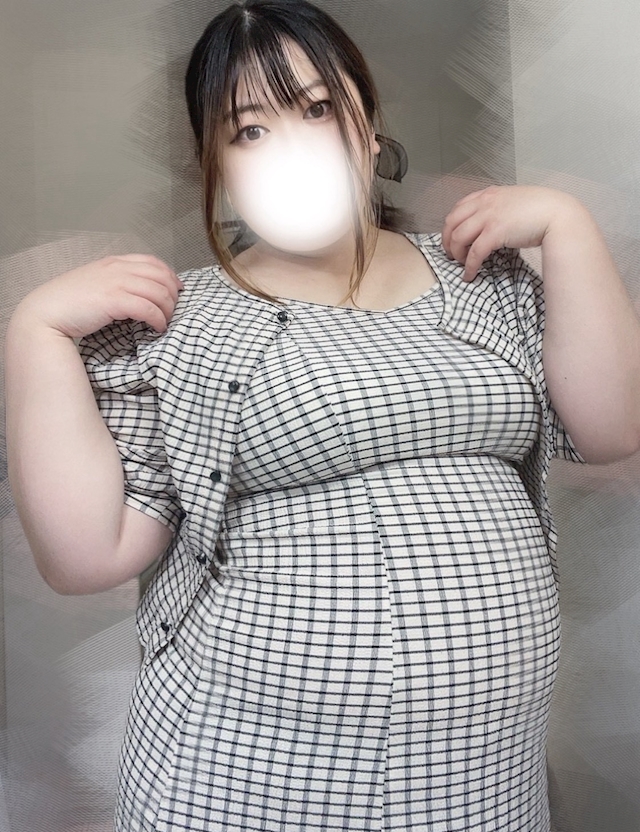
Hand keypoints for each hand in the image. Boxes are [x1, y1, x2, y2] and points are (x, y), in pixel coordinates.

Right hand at [13, 254, 183, 338]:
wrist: (46, 312)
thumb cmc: (69, 302)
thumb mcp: (96, 282)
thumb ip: (117, 281)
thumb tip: (139, 292)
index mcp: (114, 262)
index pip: (154, 262)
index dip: (171, 276)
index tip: (177, 290)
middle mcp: (118, 268)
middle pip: (162, 276)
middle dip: (173, 295)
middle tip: (173, 311)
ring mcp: (116, 282)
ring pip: (159, 292)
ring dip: (168, 310)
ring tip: (165, 322)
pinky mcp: (114, 300)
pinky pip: (148, 308)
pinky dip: (158, 319)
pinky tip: (157, 328)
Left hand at [441, 184, 579, 281]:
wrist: (557, 214)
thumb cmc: (541, 209)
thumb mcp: (514, 201)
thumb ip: (498, 208)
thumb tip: (489, 224)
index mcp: (488, 194)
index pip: (458, 208)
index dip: (450, 226)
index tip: (450, 238)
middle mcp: (485, 203)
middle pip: (451, 222)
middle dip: (446, 241)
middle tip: (450, 254)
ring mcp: (489, 217)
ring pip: (458, 238)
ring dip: (456, 254)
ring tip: (461, 264)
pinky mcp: (495, 233)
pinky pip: (474, 253)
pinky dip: (469, 266)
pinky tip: (469, 275)